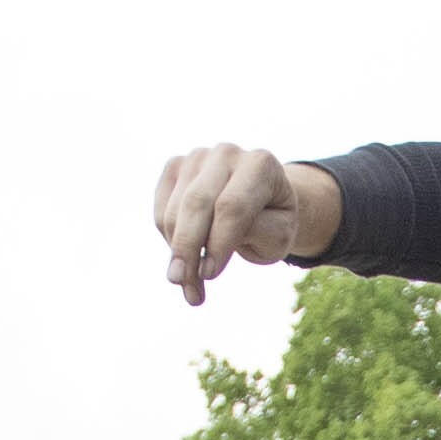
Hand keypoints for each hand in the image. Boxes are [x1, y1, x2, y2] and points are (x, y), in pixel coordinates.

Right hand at [155, 143, 327, 301]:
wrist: (261, 201)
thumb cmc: (272, 222)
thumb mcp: (278, 234)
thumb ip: (254, 233)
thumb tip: (210, 246)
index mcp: (261, 164)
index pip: (232, 206)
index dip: (218, 243)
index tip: (209, 276)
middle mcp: (227, 153)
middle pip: (197, 203)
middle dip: (187, 248)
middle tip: (183, 284)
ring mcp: (198, 157)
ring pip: (175, 210)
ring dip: (176, 253)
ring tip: (188, 285)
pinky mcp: (175, 167)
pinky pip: (161, 210)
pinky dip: (168, 240)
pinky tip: (185, 261)